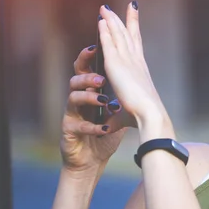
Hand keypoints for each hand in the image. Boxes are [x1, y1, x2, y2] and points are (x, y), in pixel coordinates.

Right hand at [60, 45, 133, 173]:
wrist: (92, 160)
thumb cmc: (104, 134)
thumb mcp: (117, 112)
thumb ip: (122, 94)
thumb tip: (139, 75)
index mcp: (90, 92)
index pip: (87, 69)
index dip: (88, 57)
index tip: (97, 48)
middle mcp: (78, 100)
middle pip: (75, 78)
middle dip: (87, 75)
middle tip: (101, 78)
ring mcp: (72, 114)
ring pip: (73, 97)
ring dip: (89, 97)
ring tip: (104, 100)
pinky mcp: (69, 130)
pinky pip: (77, 124)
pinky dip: (91, 126)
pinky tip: (103, 128)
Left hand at [97, 3, 169, 129]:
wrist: (150, 114)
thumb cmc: (142, 116)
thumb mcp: (125, 112)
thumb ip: (116, 114)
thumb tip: (109, 124)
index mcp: (140, 69)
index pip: (136, 43)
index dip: (134, 27)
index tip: (133, 14)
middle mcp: (136, 61)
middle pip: (129, 34)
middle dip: (124, 19)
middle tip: (121, 6)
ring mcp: (127, 61)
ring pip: (119, 35)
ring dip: (112, 20)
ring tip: (105, 8)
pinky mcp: (117, 65)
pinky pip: (110, 43)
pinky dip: (105, 31)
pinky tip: (101, 21)